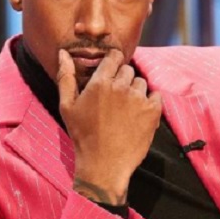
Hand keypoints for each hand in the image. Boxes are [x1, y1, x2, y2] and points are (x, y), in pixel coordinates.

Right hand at [57, 48, 161, 204]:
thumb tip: (63, 53)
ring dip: (136, 91)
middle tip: (116, 99)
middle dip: (122, 80)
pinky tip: (139, 115)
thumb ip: (66, 77)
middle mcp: (121, 87)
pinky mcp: (153, 111)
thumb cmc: (83, 136)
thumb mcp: (67, 107)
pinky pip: (156, 95)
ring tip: (126, 110)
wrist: (104, 165)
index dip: (114, 62)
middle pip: (128, 70)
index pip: (114, 57)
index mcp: (100, 83)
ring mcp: (138, 99)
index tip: (112, 71)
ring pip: (141, 82)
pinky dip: (150, 102)